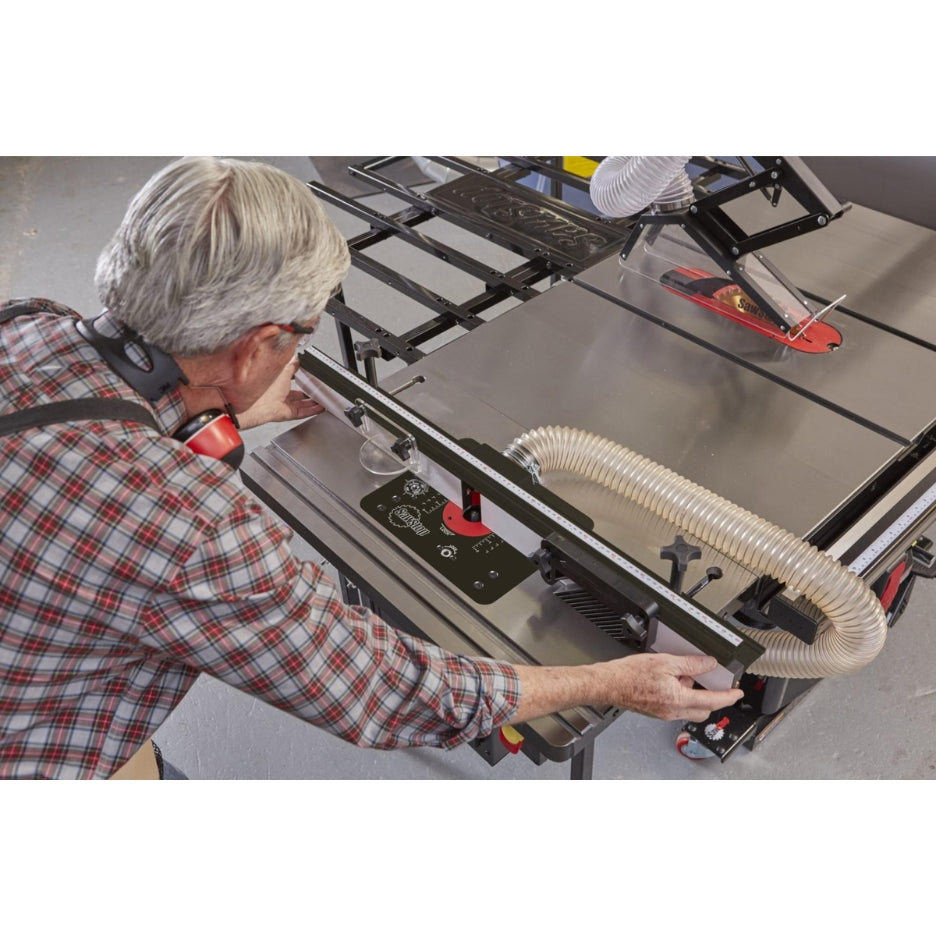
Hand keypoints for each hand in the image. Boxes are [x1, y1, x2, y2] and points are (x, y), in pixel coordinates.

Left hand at [236, 357, 324, 429]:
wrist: (258, 404)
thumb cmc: (263, 387)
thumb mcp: (283, 370)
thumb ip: (293, 365)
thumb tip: (299, 358)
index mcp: (277, 381)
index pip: (292, 377)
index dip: (302, 376)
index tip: (311, 374)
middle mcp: (280, 393)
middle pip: (298, 392)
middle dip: (309, 391)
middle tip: (319, 388)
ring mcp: (283, 404)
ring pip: (302, 403)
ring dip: (313, 401)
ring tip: (323, 399)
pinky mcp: (287, 413)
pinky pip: (302, 412)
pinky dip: (312, 410)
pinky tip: (320, 407)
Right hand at [597, 653, 742, 721]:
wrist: (609, 684)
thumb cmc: (630, 674)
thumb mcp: (665, 662)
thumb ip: (690, 664)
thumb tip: (708, 663)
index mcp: (678, 699)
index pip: (712, 701)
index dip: (728, 697)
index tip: (737, 693)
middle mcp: (673, 711)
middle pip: (703, 710)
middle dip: (712, 699)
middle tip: (713, 683)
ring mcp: (664, 714)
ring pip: (690, 709)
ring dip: (694, 695)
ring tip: (683, 675)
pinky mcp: (657, 712)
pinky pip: (677, 707)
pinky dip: (681, 696)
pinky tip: (670, 680)